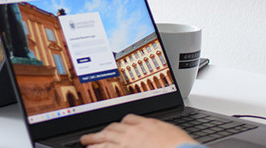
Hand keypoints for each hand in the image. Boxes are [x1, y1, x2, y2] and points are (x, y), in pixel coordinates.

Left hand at [80, 114, 195, 147]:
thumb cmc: (180, 145)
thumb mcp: (170, 132)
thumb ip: (160, 130)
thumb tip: (160, 132)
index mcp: (146, 125)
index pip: (129, 120)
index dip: (121, 124)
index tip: (116, 127)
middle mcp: (134, 132)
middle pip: (114, 128)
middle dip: (102, 131)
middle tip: (93, 134)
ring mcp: (128, 143)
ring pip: (106, 138)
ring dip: (94, 139)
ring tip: (86, 141)